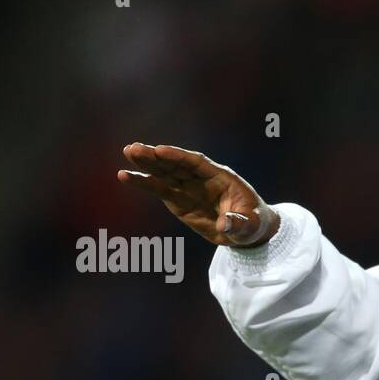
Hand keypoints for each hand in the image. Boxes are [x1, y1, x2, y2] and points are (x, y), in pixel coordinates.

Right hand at [117, 143, 279, 246]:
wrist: (247, 231)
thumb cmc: (253, 223)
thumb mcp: (251, 225)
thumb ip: (239, 223)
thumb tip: (225, 224)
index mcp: (221, 177)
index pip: (197, 163)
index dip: (179, 156)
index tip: (160, 150)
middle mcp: (201, 179)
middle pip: (176, 164)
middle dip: (156, 157)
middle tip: (134, 148)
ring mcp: (188, 188)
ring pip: (165, 173)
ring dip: (146, 164)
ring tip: (128, 152)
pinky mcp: (179, 201)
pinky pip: (159, 189)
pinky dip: (143, 183)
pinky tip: (125, 176)